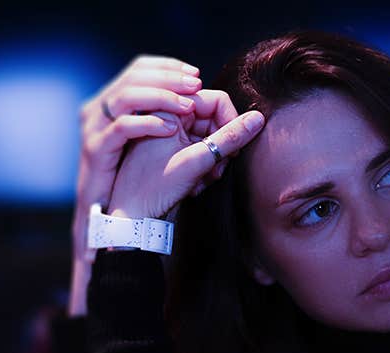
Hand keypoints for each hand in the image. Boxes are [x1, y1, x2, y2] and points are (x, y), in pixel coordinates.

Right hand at [73, 55, 202, 255]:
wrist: (106, 210)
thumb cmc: (130, 175)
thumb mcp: (148, 139)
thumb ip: (163, 116)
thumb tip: (194, 101)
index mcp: (111, 100)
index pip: (138, 68)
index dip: (167, 67)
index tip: (194, 75)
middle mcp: (98, 108)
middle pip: (134, 76)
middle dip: (169, 78)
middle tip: (196, 85)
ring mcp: (94, 127)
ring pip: (127, 97)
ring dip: (162, 97)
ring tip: (188, 106)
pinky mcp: (96, 148)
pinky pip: (122, 127)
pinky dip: (149, 124)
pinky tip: (171, 129)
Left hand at [108, 89, 264, 219]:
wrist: (132, 215)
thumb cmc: (155, 187)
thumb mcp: (197, 160)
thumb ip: (230, 138)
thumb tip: (258, 118)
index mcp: (168, 109)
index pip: (216, 101)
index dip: (231, 123)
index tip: (232, 149)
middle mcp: (170, 117)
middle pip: (215, 121)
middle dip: (222, 147)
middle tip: (217, 170)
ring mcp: (172, 135)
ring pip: (211, 139)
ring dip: (215, 161)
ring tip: (204, 180)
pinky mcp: (173, 151)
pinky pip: (201, 151)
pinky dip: (205, 168)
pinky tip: (196, 184)